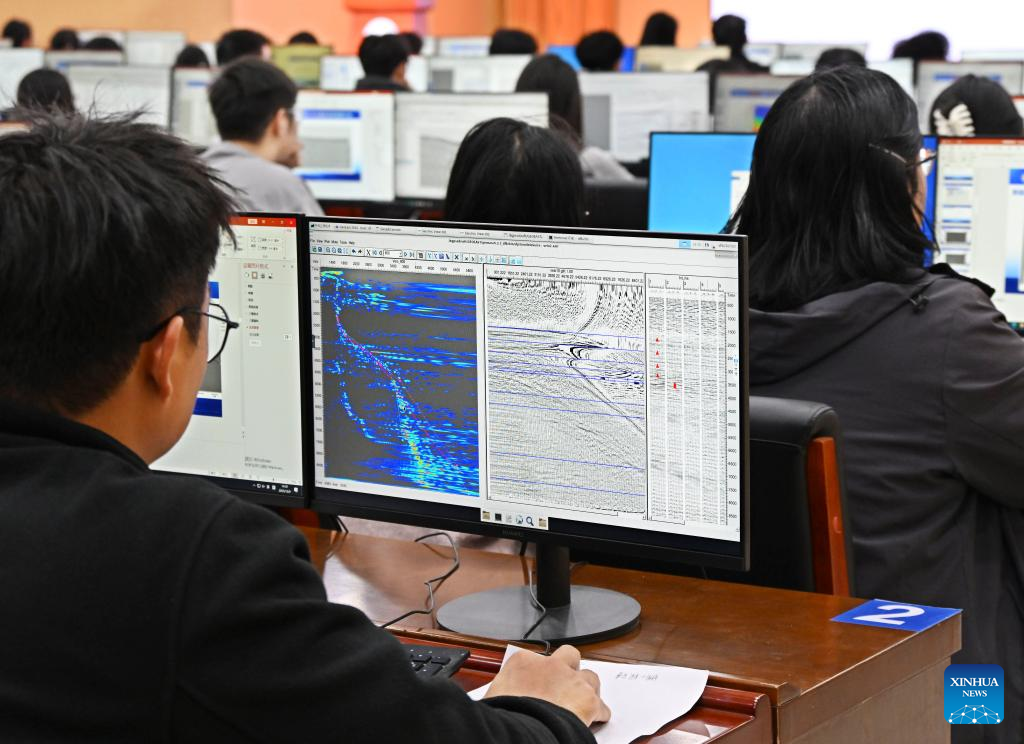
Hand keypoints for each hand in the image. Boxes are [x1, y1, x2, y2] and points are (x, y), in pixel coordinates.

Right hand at [484, 646, 610, 725]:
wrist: (520, 729)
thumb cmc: (503, 714)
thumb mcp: (494, 697)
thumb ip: (504, 692)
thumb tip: (502, 702)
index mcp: (522, 662)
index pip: (532, 659)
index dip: (537, 673)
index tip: (535, 683)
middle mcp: (549, 665)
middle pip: (568, 655)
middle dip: (569, 667)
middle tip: (565, 684)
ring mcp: (571, 680)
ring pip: (589, 677)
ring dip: (587, 688)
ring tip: (582, 702)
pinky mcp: (587, 700)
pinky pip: (601, 705)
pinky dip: (599, 713)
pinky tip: (594, 721)